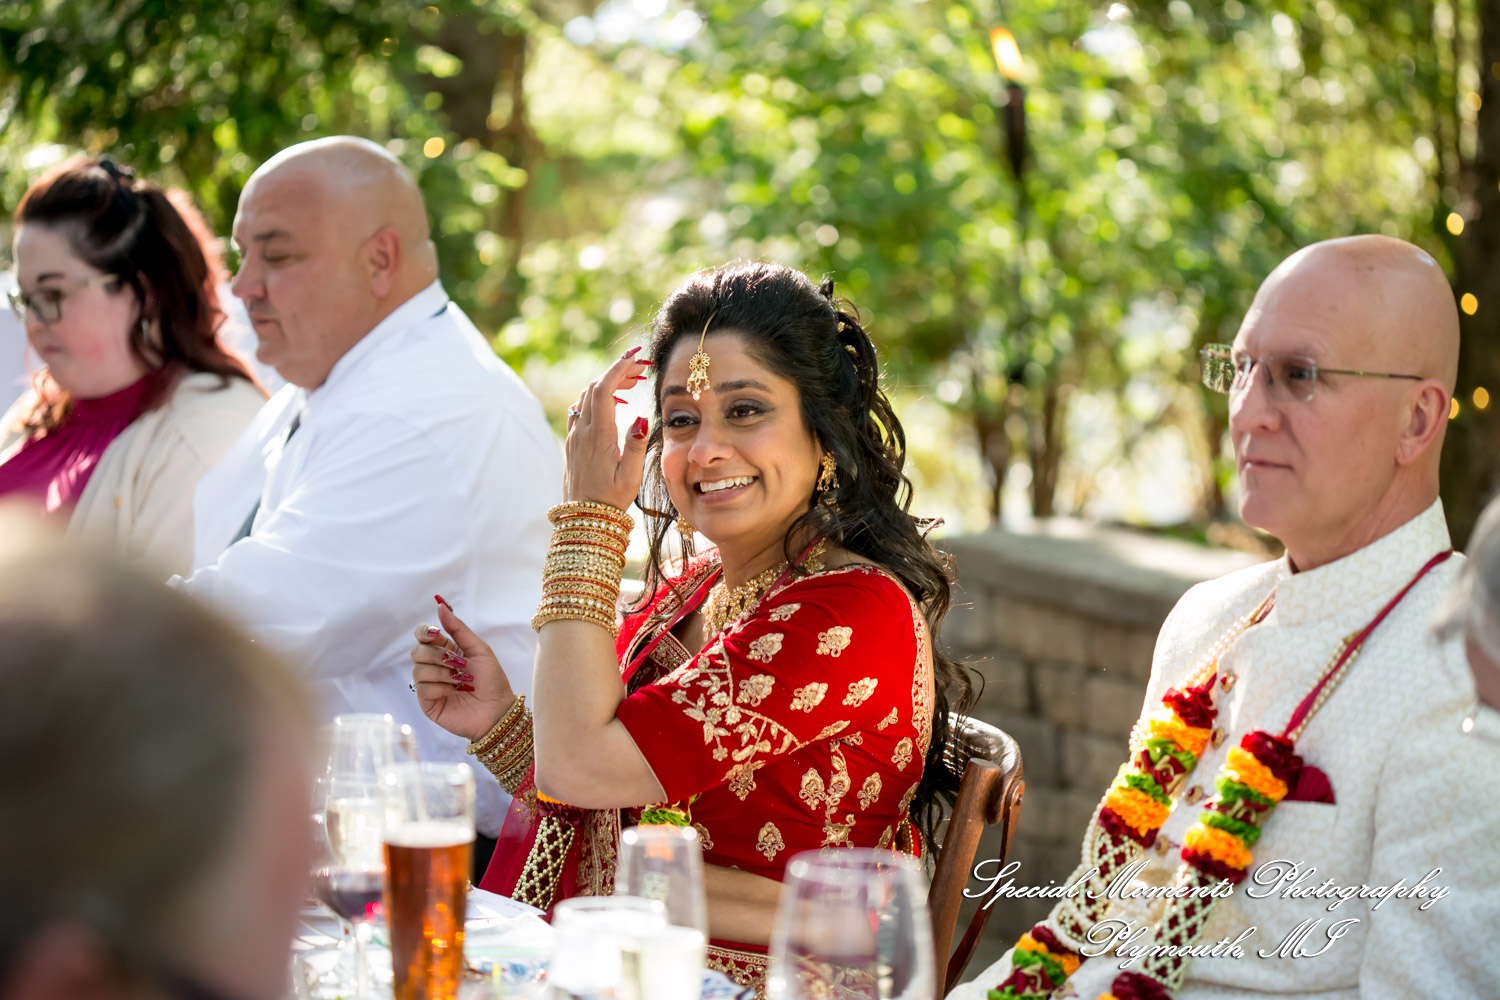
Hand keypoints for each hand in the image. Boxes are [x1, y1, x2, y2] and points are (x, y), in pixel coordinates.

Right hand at [409, 602, 515, 742]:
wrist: (498, 709)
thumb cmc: (492, 680)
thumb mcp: (478, 649)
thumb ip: (458, 628)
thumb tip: (441, 605)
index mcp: (446, 651)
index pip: (423, 635)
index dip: (424, 632)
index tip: (436, 634)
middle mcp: (434, 666)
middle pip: (416, 651)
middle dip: (437, 655)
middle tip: (459, 664)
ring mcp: (429, 685)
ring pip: (418, 669)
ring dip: (443, 672)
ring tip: (461, 681)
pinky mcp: (427, 702)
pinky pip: (422, 688)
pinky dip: (441, 687)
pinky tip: (454, 691)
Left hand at [563, 347, 652, 509]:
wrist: (584, 519)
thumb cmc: (611, 500)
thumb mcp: (631, 475)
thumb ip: (635, 444)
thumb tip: (640, 416)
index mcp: (598, 436)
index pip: (604, 390)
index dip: (618, 368)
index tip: (636, 356)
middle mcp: (582, 432)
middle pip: (595, 388)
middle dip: (616, 372)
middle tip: (640, 369)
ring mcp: (574, 437)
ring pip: (586, 397)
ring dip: (606, 384)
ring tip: (630, 384)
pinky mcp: (572, 443)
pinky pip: (580, 410)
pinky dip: (595, 398)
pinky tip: (611, 404)